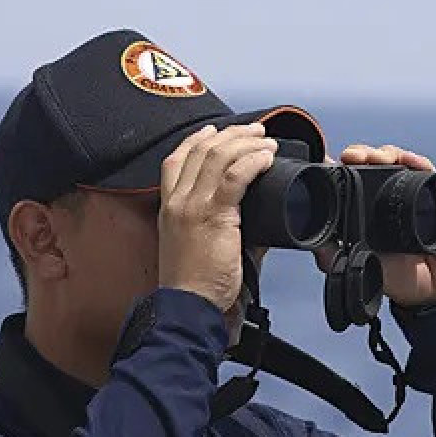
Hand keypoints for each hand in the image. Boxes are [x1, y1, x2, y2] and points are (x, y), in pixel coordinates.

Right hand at [159, 123, 277, 311]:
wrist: (189, 306)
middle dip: (231, 134)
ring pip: (218, 156)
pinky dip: (253, 162)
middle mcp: (177, 201)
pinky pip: (234, 177)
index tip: (214, 131)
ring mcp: (192, 206)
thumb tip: (260, 219)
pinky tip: (266, 158)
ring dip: (246, 143)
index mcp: (169, 206)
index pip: (177, 158)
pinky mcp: (213, 216)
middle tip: (255, 131)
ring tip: (266, 142)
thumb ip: (223, 224)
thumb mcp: (199, 244)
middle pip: (200, 150)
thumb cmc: (195, 284)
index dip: (196, 139)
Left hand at [315, 144, 435, 306]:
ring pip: (393, 160)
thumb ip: (334, 257)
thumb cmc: (400, 276)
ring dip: (382, 153)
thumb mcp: (362, 266)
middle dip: (359, 154)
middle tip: (351, 157)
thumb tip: (312, 243)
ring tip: (375, 158)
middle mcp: (383, 195)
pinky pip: (424, 169)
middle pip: (368, 162)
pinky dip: (415, 160)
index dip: (339, 166)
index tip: (328, 161)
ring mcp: (408, 191)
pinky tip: (408, 160)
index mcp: (363, 209)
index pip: (348, 178)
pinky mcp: (432, 192)